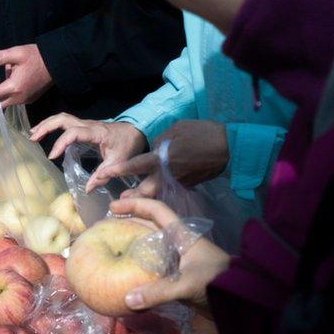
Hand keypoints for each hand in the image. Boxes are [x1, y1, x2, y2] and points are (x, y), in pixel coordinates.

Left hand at [0, 44, 52, 110]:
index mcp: (14, 88)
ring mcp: (24, 100)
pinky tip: (5, 73)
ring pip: (3, 99)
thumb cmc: (36, 57)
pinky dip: (4, 88)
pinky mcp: (29, 98)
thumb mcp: (16, 53)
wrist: (57, 63)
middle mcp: (18, 98)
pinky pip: (12, 97)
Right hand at [29, 113, 147, 190]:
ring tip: (33, 135)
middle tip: (33, 138)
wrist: (137, 130)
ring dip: (46, 124)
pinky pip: (64, 122)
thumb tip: (86, 189)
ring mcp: (84, 124)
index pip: (73, 133)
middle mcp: (88, 125)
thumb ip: (103, 175)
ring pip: (61, 118)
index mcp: (96, 132)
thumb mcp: (120, 161)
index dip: (61, 143)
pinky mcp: (83, 127)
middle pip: (62, 119)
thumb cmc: (129, 144)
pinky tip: (43, 133)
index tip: (52, 156)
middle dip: (46, 127)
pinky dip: (52, 126)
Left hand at [103, 120, 228, 197]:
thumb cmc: (202, 133)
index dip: (119, 170)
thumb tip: (154, 151)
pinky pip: (169, 191)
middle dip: (131, 198)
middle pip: (145, 190)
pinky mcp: (188, 186)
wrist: (230, 147)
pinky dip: (160, 194)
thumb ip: (160, 141)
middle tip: (116, 205)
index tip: (104, 174)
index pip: (136, 165)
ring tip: (131, 204)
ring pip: (157, 194)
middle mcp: (168, 174)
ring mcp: (178, 182)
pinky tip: (153, 197)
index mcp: (162, 157)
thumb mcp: (176, 129)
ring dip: (144, 199)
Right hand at [109, 197, 228, 310]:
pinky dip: (141, 267)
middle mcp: (179, 243)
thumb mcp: (187, 284)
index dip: (135, 205)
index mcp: (182, 235)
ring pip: (152, 246)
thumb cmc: (217, 282)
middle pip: (151, 225)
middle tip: (108, 227)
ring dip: (134, 244)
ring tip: (114, 248)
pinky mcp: (179, 277)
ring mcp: (179, 260)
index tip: (112, 207)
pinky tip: (128, 275)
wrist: (243, 302)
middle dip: (130, 222)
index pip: (156, 210)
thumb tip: (127, 299)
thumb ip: (158, 292)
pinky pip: (155, 267)